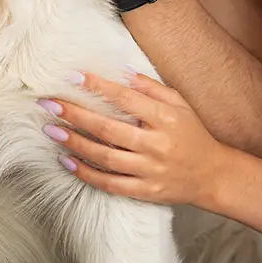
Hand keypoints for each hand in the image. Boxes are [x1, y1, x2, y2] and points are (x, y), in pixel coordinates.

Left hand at [38, 71, 236, 207]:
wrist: (212, 175)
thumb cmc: (192, 134)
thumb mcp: (179, 104)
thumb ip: (150, 87)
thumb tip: (120, 71)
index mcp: (165, 118)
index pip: (126, 98)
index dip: (98, 86)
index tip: (73, 77)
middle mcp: (157, 144)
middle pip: (109, 129)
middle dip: (76, 115)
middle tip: (49, 105)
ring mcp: (150, 170)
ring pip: (105, 157)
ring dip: (75, 143)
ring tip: (52, 131)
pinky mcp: (145, 191)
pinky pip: (110, 184)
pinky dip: (86, 173)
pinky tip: (67, 161)